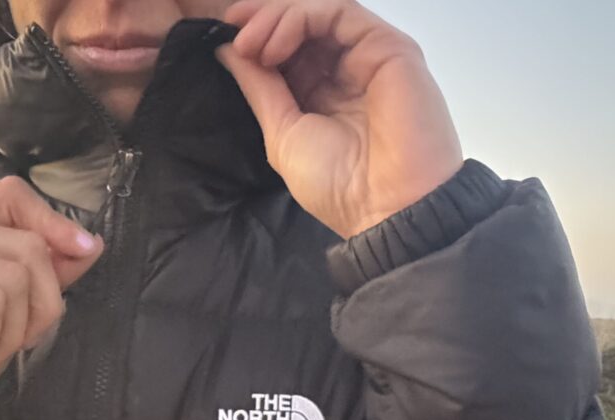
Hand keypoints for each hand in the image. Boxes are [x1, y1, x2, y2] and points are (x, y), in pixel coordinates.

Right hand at [0, 175, 104, 419]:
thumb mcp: (18, 309)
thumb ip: (49, 272)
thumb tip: (91, 244)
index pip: (11, 195)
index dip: (52, 221)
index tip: (82, 251)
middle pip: (27, 245)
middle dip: (40, 303)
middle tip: (10, 336)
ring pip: (13, 278)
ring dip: (12, 327)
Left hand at [214, 0, 463, 238]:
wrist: (384, 206)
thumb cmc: (338, 185)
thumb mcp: (282, 132)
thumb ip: (260, 88)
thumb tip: (229, 52)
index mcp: (325, 94)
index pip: (290, 48)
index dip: (258, 35)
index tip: (226, 36)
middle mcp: (348, 71)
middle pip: (304, 24)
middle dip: (263, 20)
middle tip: (235, 33)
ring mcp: (369, 56)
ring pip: (321, 13)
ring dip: (278, 18)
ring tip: (251, 44)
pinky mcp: (388, 47)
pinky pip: (340, 13)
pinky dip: (301, 18)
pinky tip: (275, 45)